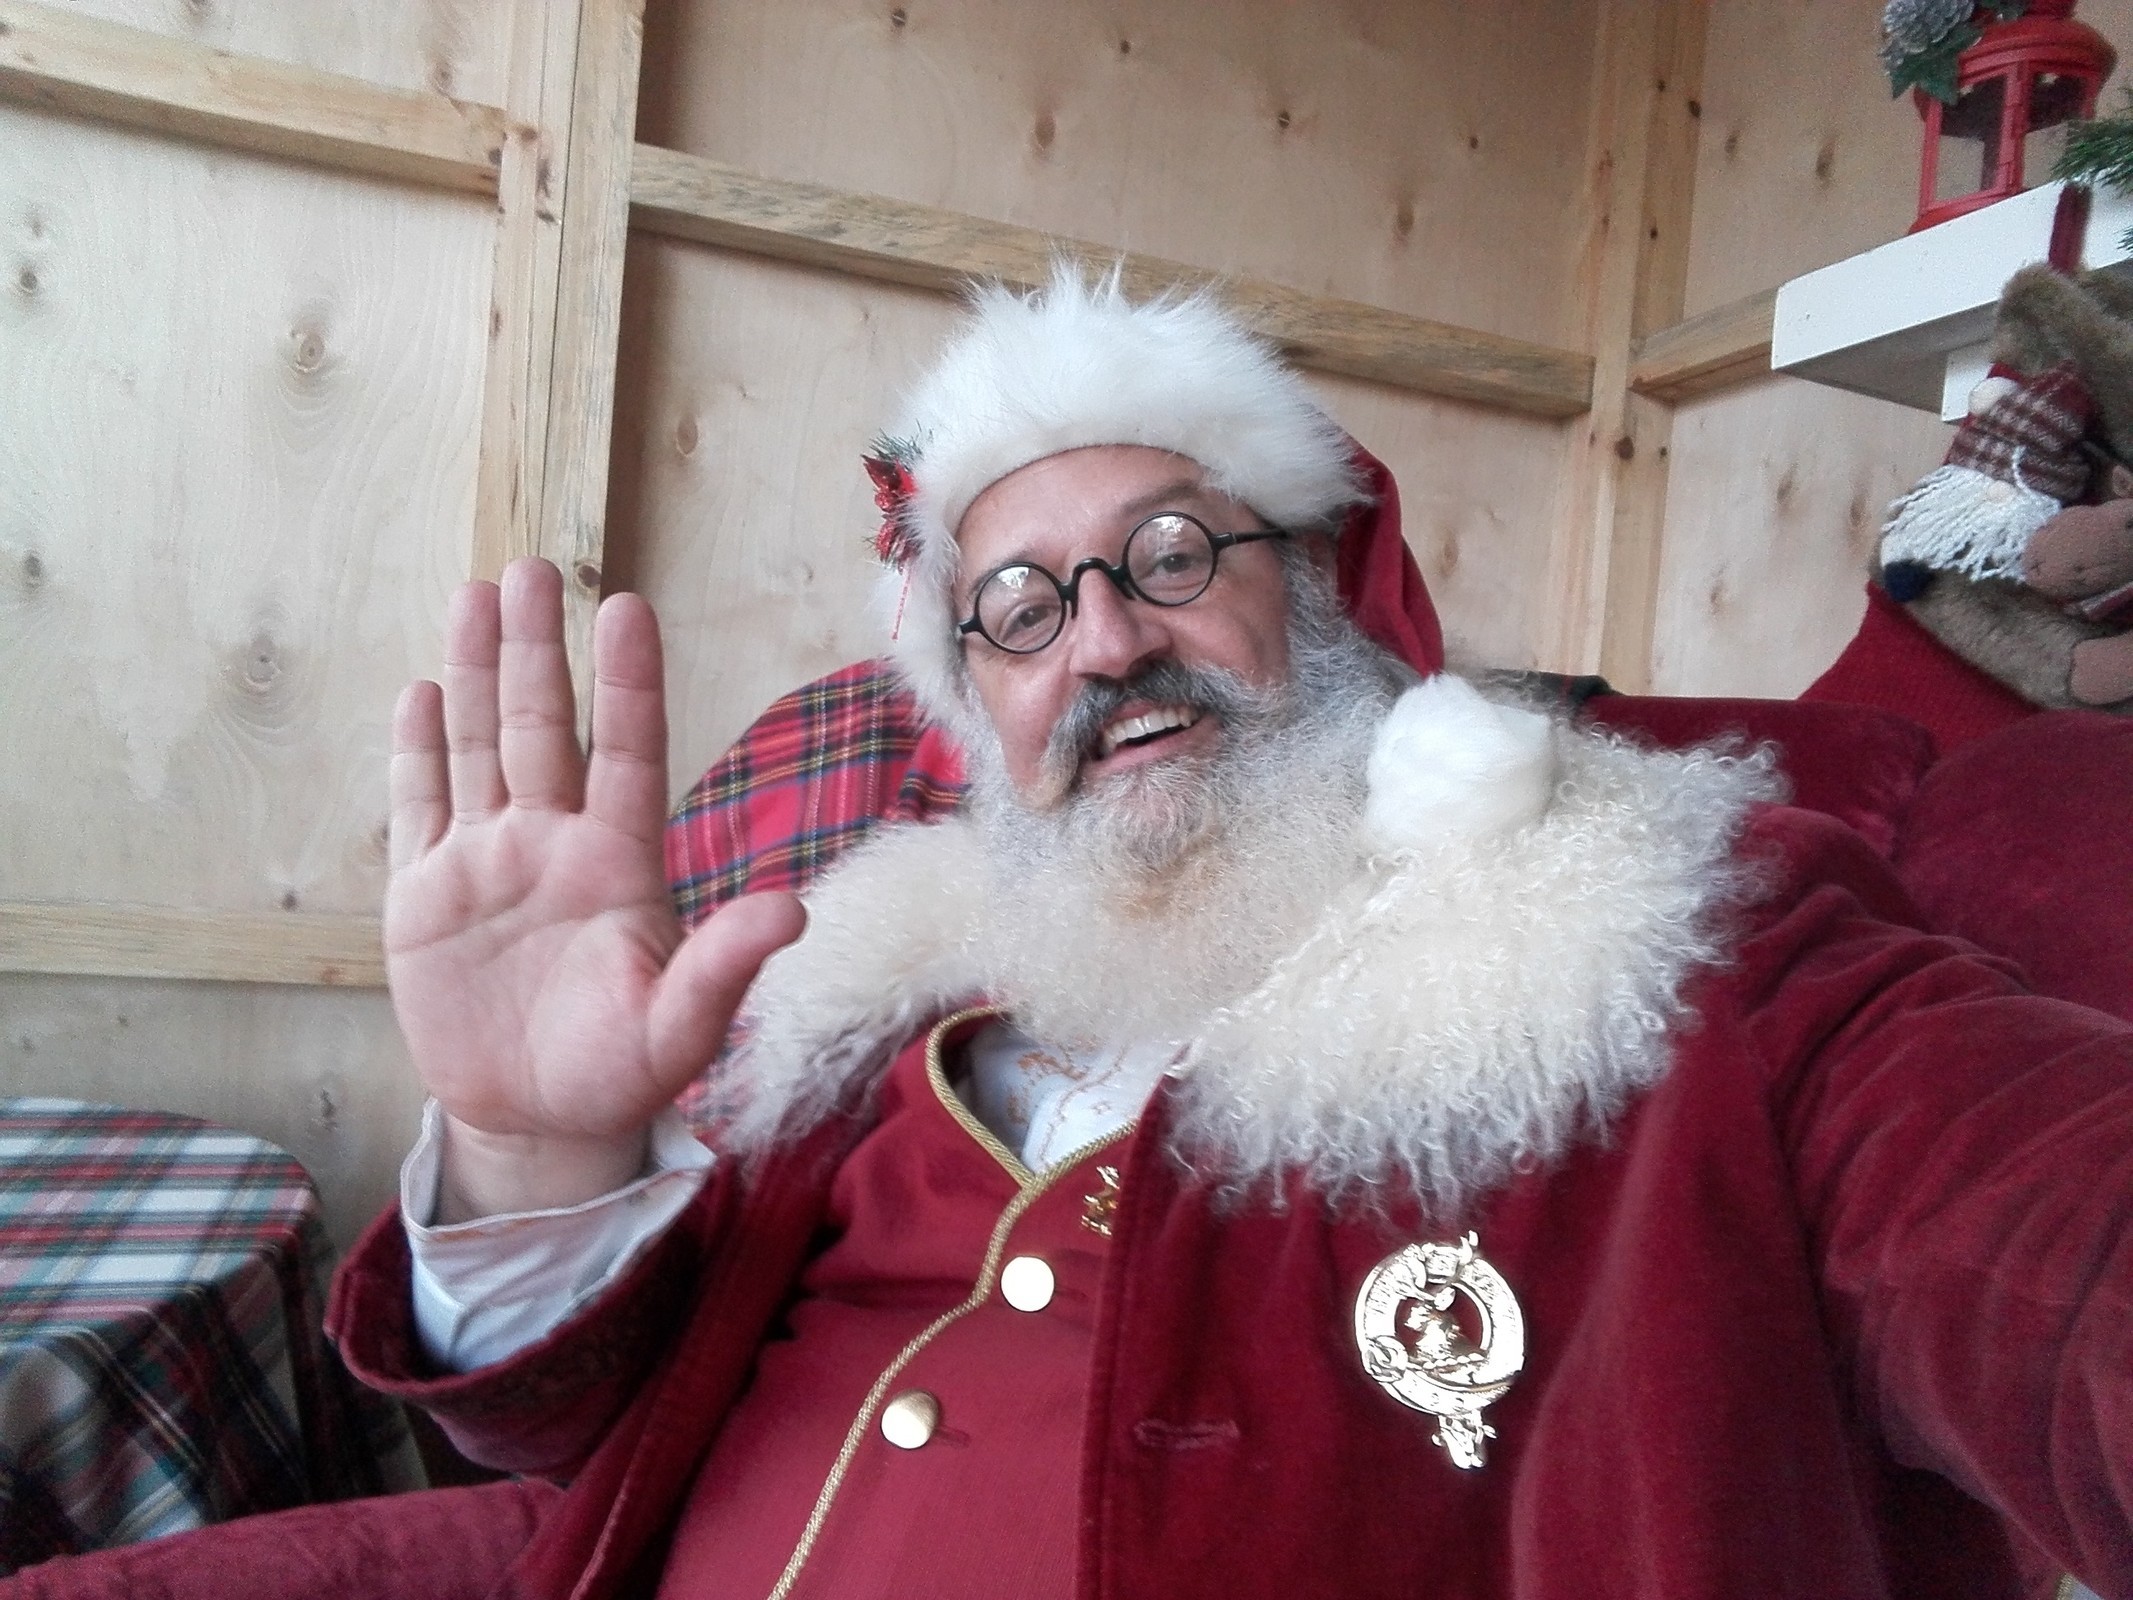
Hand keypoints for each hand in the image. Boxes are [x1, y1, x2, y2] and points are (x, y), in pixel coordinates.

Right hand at [386, 559, 803, 1220]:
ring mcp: (486, 861)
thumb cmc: (622, 1072)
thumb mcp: (680, 1028)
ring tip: (478, 593)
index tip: (626, 609)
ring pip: (480, 746)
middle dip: (537, 649)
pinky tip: (421, 690)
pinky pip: (420, 806)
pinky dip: (416, 751)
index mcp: (620, 862)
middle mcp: (554, 842)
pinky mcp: (426, 895)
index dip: (626, 683)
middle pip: (542, 727)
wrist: (538, 1123)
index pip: (626, 751)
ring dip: (477, 672)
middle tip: (536, 567)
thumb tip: (793, 910)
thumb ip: (726, 965)